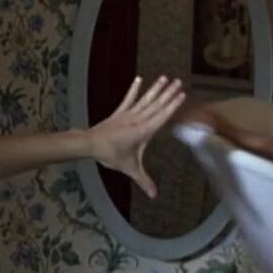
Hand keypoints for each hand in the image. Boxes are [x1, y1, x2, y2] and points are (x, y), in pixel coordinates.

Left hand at [89, 76, 185, 197]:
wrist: (91, 144)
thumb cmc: (111, 155)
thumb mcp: (130, 168)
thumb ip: (144, 181)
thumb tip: (154, 195)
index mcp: (144, 131)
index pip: (162, 115)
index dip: (173, 105)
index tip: (182, 94)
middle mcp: (138, 119)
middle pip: (157, 104)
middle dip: (169, 93)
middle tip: (179, 81)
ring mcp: (128, 114)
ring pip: (145, 99)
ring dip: (155, 89)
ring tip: (165, 77)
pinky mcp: (119, 112)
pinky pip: (129, 98)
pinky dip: (134, 89)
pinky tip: (139, 78)